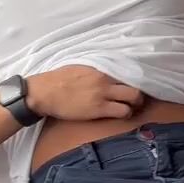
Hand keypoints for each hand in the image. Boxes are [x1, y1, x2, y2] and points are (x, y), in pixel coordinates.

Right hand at [24, 66, 143, 121]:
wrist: (44, 93)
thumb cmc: (57, 80)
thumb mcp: (79, 68)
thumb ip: (95, 70)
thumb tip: (106, 73)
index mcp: (99, 67)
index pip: (127, 70)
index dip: (133, 79)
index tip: (134, 84)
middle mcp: (105, 79)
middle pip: (134, 84)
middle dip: (139, 93)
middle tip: (136, 99)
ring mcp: (103, 94)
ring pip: (133, 98)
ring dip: (135, 104)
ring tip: (130, 108)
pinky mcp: (99, 109)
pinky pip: (122, 111)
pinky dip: (126, 113)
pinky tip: (121, 115)